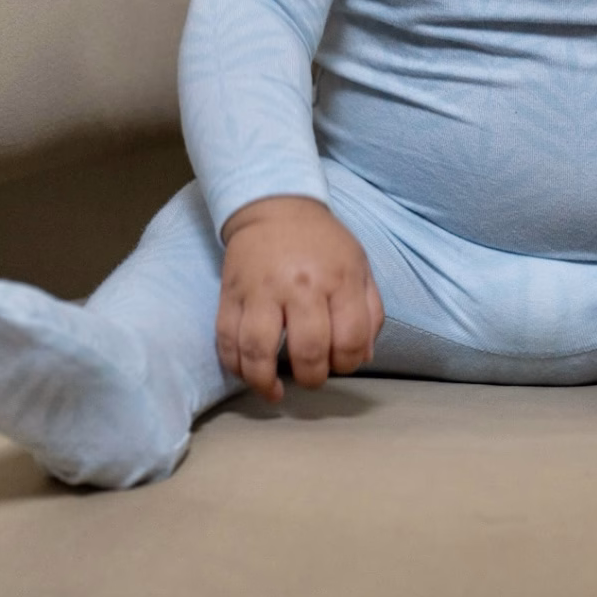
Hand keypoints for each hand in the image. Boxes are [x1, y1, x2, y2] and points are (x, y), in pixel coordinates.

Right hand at [217, 196, 384, 401]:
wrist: (275, 205)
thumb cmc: (323, 242)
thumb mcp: (359, 266)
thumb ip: (370, 311)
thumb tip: (364, 357)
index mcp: (339, 278)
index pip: (349, 339)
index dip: (348, 363)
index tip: (341, 363)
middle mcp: (300, 286)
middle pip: (307, 350)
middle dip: (312, 377)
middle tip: (311, 377)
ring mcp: (261, 290)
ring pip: (258, 350)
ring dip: (266, 381)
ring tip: (274, 391)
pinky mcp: (231, 294)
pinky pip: (226, 339)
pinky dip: (235, 366)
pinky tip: (248, 375)